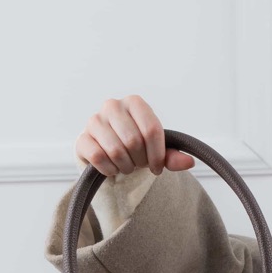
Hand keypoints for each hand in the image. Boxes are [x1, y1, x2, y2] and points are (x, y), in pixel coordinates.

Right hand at [74, 95, 196, 177]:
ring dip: (125, 166)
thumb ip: (172, 155)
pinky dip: (109, 170)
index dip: (157, 154)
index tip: (157, 167)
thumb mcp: (157, 149)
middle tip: (140, 165)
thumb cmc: (136, 146)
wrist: (108, 151)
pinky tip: (113, 169)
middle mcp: (112, 106)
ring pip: (115, 150)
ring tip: (127, 166)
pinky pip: (98, 157)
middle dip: (140, 160)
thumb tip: (189, 162)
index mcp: (135, 102)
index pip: (151, 130)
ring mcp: (94, 121)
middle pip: (134, 141)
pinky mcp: (82, 138)